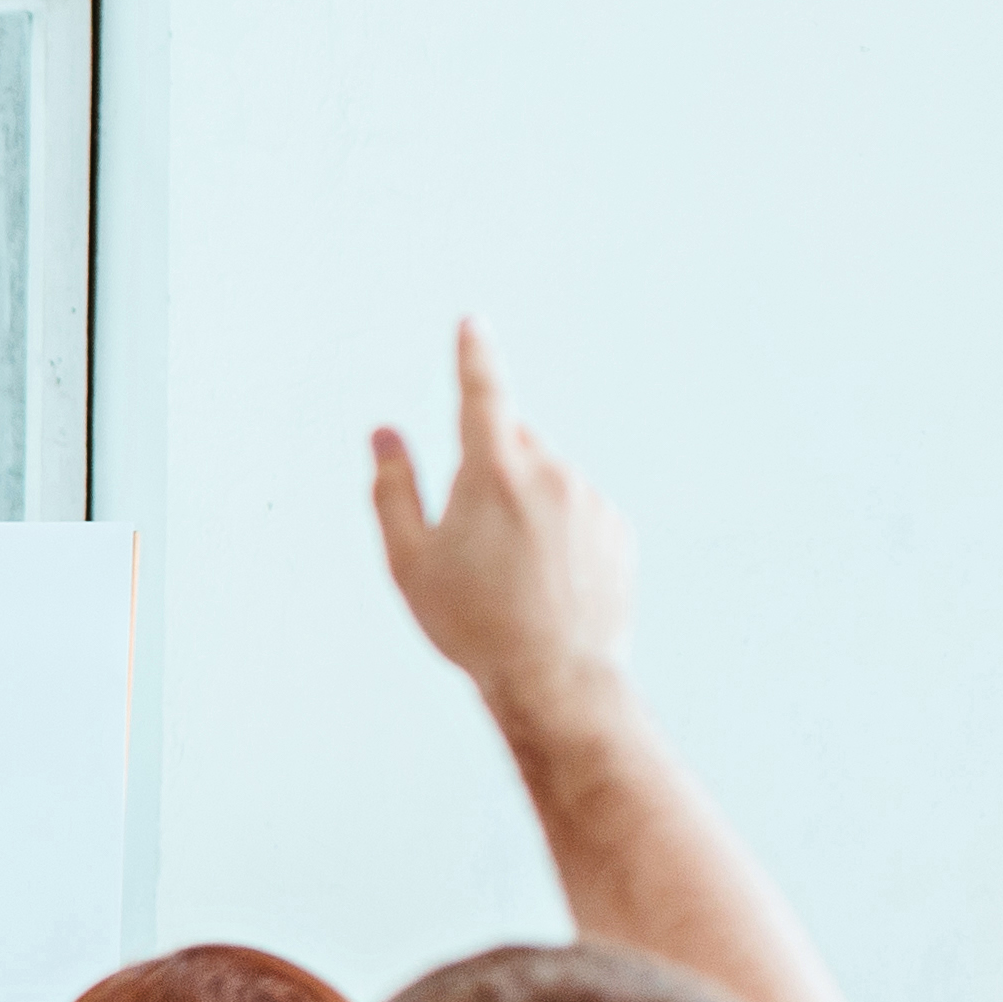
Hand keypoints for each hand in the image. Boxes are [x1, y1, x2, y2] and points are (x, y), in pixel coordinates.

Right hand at [371, 318, 632, 738]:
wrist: (556, 677)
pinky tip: (545, 583)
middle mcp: (550, 472)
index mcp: (493, 472)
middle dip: (487, 471)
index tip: (472, 324)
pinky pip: (578, 512)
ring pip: (546, 481)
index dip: (473, 355)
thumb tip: (385, 435)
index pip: (481, 393)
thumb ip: (394, 487)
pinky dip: (557, 533)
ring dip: (523, 508)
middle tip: (469, 540)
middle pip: (510, 444)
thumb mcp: (410, 559)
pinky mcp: (617, 529)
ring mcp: (590, 499)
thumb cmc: (471, 622)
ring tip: (511, 576)